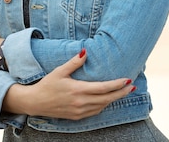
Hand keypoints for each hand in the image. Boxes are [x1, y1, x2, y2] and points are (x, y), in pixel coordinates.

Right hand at [3, 49, 134, 119]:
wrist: (36, 102)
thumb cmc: (47, 85)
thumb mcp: (59, 71)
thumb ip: (74, 62)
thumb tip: (85, 51)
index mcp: (78, 90)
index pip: (103, 88)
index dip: (117, 85)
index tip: (127, 80)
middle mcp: (81, 102)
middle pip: (107, 98)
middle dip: (121, 93)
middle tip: (132, 87)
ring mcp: (79, 111)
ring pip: (102, 106)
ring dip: (113, 99)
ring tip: (122, 92)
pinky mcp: (77, 116)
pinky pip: (95, 111)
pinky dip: (103, 105)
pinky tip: (107, 100)